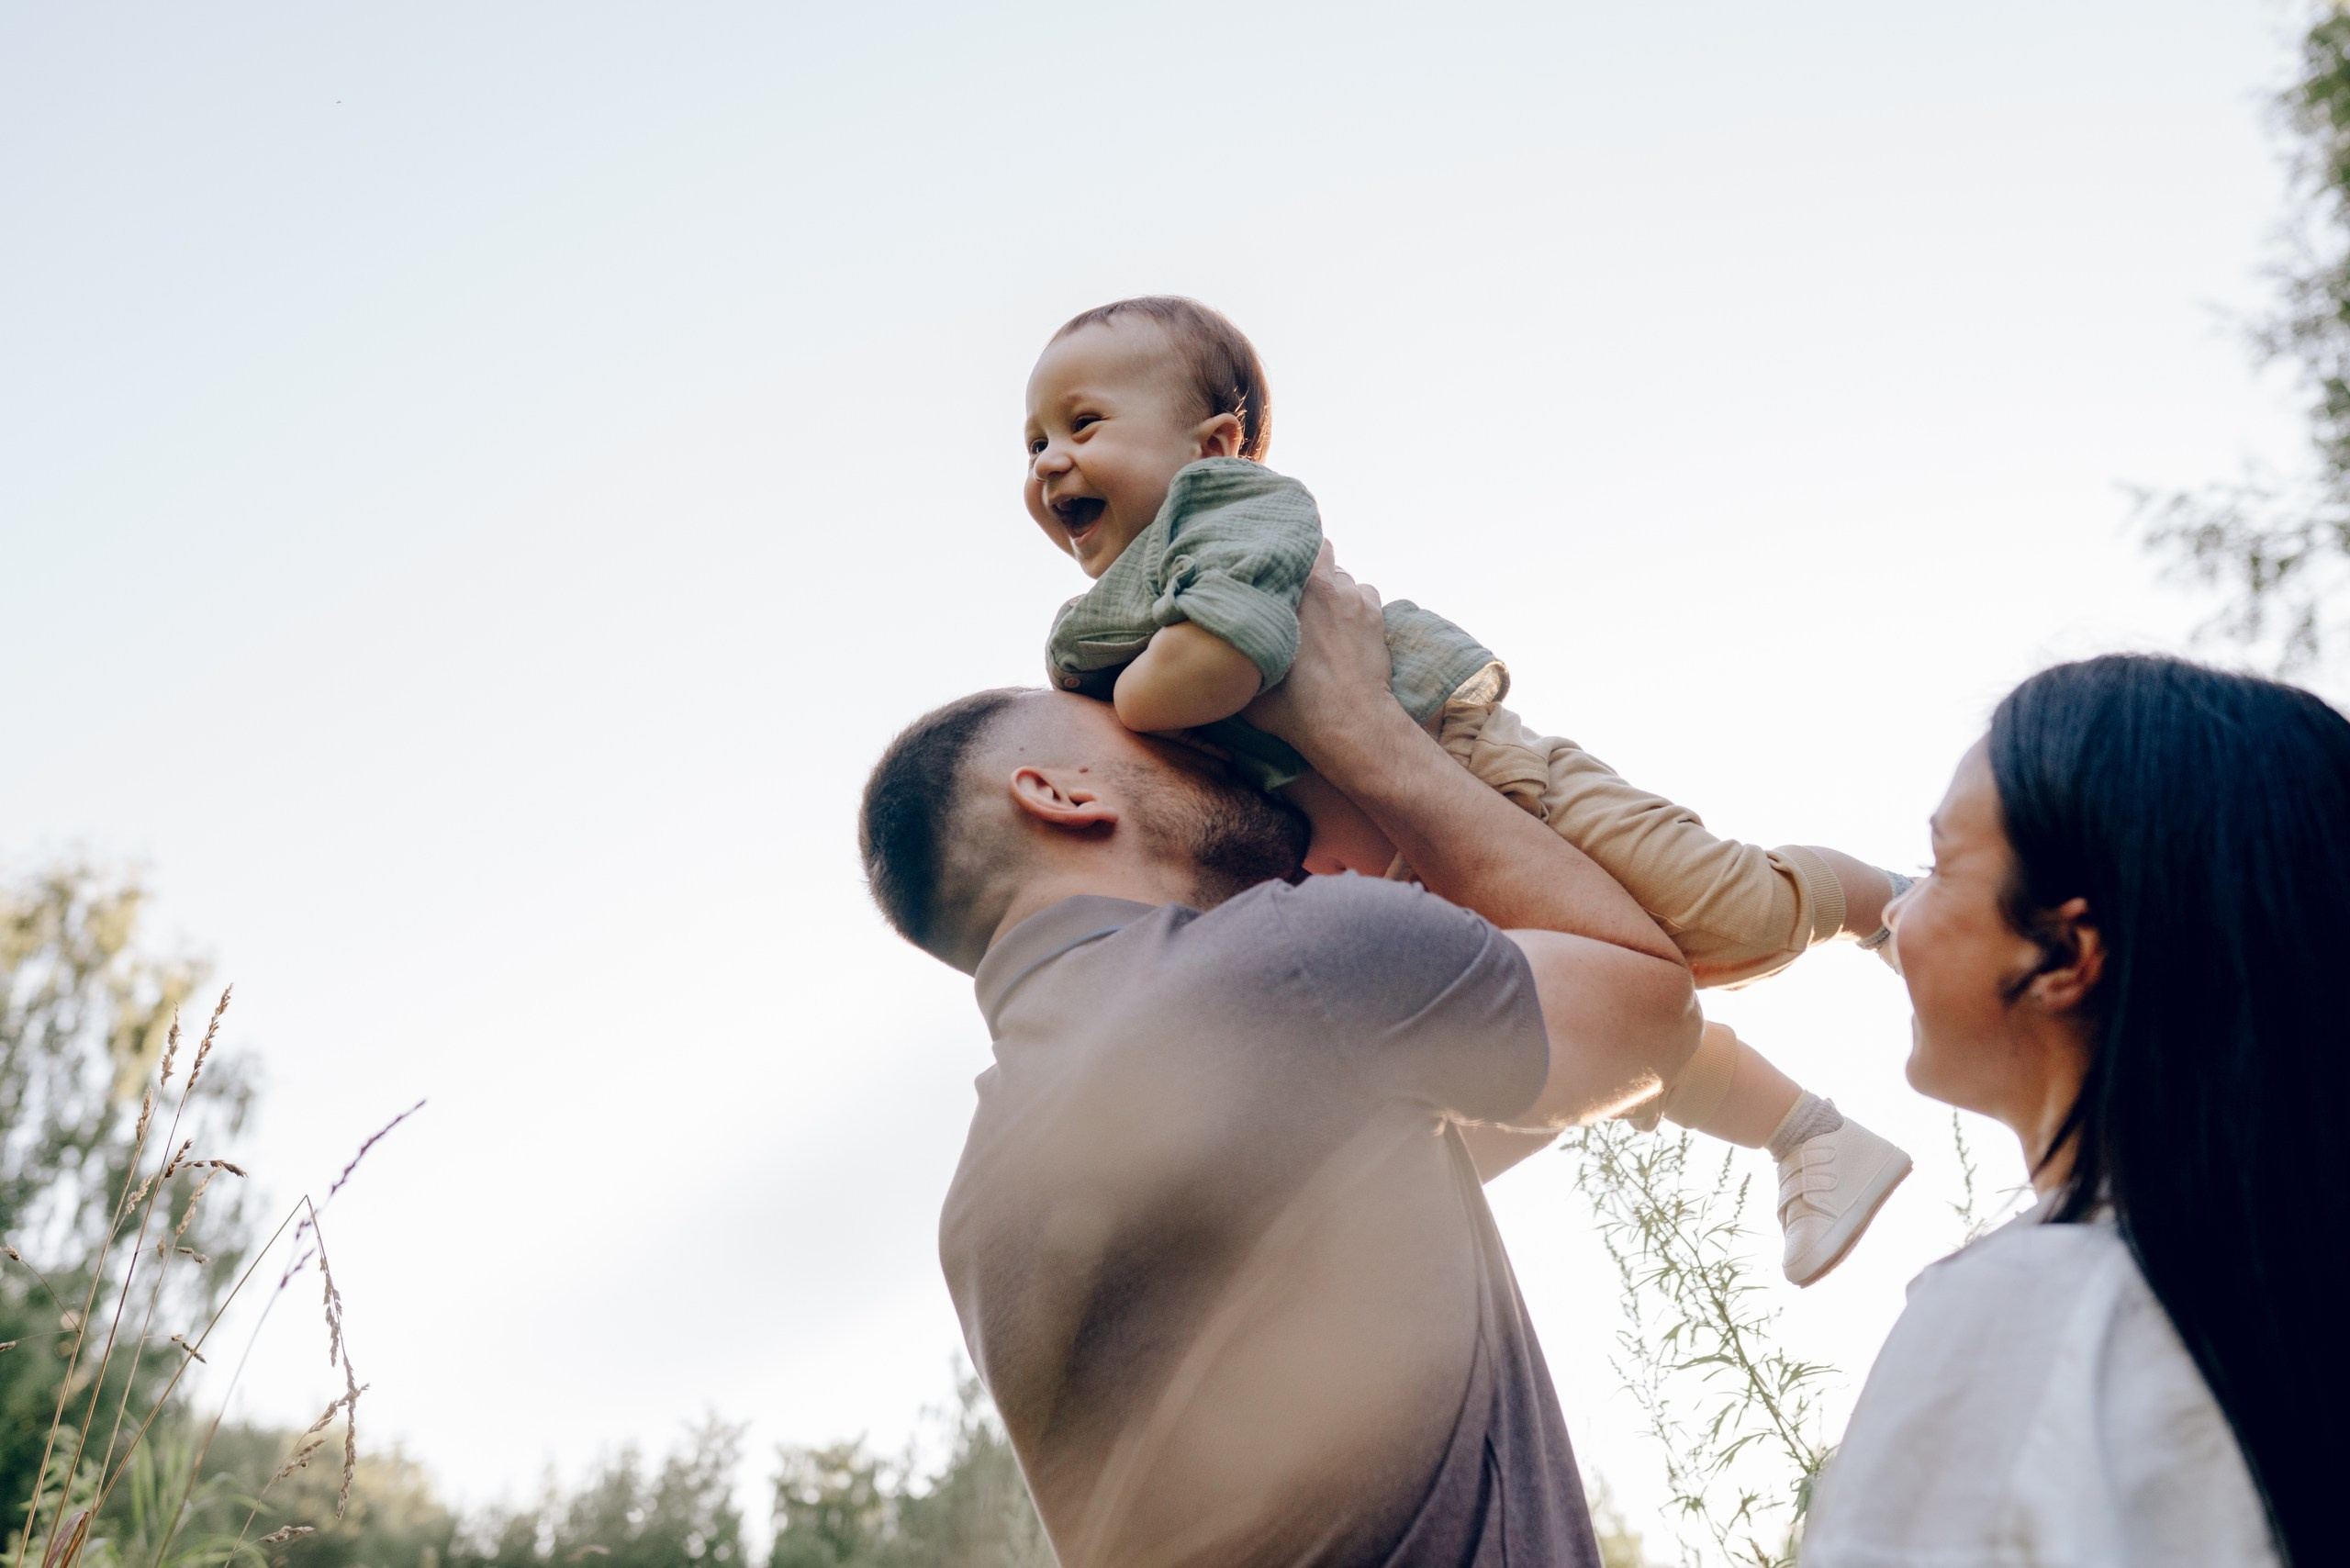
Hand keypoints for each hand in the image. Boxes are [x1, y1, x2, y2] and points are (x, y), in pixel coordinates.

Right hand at [1243, 543, 1397, 756]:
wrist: (1347, 721)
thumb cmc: (1294, 706)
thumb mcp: (1249, 684)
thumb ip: (1237, 655)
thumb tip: (1218, 652)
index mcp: (1292, 592)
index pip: (1293, 547)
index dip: (1287, 553)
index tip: (1278, 566)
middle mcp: (1325, 586)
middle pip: (1320, 556)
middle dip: (1311, 570)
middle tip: (1300, 594)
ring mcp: (1354, 599)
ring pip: (1343, 578)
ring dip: (1334, 590)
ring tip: (1324, 616)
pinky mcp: (1375, 615)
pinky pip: (1364, 594)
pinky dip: (1356, 604)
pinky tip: (1346, 627)